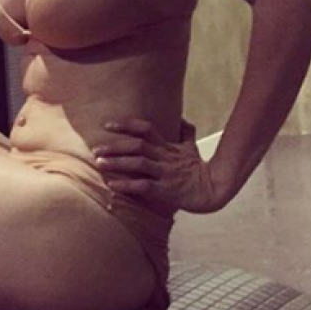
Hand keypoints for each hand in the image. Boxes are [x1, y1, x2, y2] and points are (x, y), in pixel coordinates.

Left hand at [93, 118, 221, 213]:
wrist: (214, 190)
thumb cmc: (199, 169)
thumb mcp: (192, 147)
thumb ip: (185, 132)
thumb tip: (182, 119)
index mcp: (167, 147)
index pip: (146, 129)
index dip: (126, 125)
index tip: (107, 125)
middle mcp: (164, 158)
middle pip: (138, 146)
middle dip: (115, 146)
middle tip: (95, 149)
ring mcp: (165, 174)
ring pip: (139, 164)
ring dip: (117, 163)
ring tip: (99, 163)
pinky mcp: (166, 191)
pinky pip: (144, 186)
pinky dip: (127, 185)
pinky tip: (112, 185)